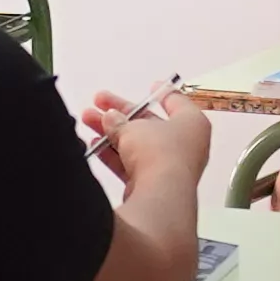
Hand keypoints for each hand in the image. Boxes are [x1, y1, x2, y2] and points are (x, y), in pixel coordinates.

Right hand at [82, 85, 215, 199]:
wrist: (160, 196)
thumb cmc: (160, 153)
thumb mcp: (135, 128)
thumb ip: (119, 121)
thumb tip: (110, 118)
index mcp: (192, 124)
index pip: (177, 103)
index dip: (162, 93)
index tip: (150, 85)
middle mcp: (185, 145)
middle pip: (150, 124)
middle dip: (120, 113)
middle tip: (99, 101)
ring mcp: (170, 167)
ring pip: (137, 145)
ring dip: (111, 132)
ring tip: (87, 119)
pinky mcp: (154, 186)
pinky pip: (132, 165)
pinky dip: (114, 155)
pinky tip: (94, 144)